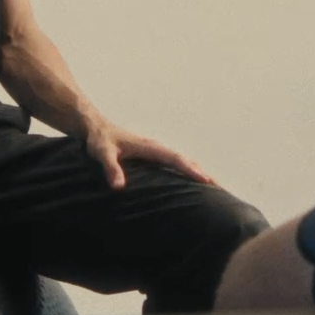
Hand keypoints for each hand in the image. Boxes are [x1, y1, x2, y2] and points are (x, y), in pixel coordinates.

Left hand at [83, 120, 214, 189]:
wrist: (94, 127)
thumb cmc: (99, 140)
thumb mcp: (103, 154)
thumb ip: (111, 168)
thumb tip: (118, 187)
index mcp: (149, 147)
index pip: (175, 159)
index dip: (191, 170)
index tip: (206, 180)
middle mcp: (156, 147)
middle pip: (185, 160)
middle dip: (202, 173)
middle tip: (220, 188)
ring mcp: (155, 150)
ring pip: (182, 161)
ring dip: (197, 172)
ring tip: (213, 187)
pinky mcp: (151, 154)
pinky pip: (174, 163)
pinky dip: (186, 171)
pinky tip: (189, 181)